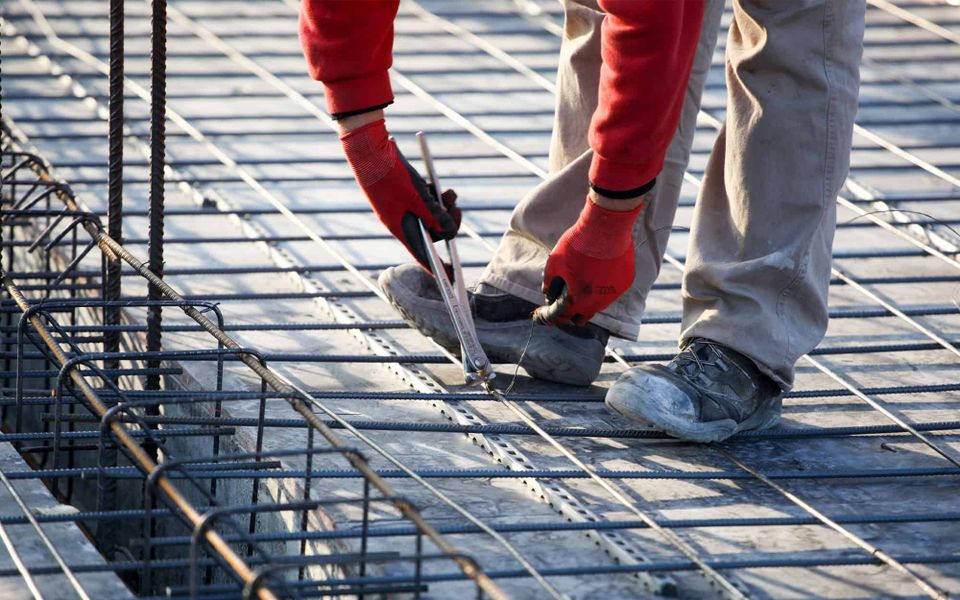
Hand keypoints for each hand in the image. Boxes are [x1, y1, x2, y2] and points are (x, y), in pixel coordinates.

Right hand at [339, 117, 459, 270]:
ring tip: (450, 194)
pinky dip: (437, 197)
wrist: (371, 150)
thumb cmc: (391, 176)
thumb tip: (449, 232)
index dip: (436, 266)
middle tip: (456, 210)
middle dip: (448, 222)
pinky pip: (428, 202)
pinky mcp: (407, 194)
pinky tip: (442, 189)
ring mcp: (405, 208)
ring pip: (432, 216)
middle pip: (433, 232)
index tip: (450, 277)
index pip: (422, 254)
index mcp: (401, 228)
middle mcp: (403, 221)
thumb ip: (434, 215)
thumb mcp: (417, 197)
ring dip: (445, 207)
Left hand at [535, 195, 642, 325]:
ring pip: (599, 305)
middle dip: (571, 313)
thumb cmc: (578, 244)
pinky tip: (598, 274)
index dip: (551, 316)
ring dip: (588, 300)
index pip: (562, 316)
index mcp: (578, 299)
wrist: (607, 227)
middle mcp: (598, 302)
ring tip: (580, 287)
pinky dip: (603, 286)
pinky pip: (612, 290)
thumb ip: (549, 281)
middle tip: (564, 302)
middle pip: (582, 317)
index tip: (545, 313)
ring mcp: (614, 293)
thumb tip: (546, 292)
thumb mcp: (555, 261)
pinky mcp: (625, 282)